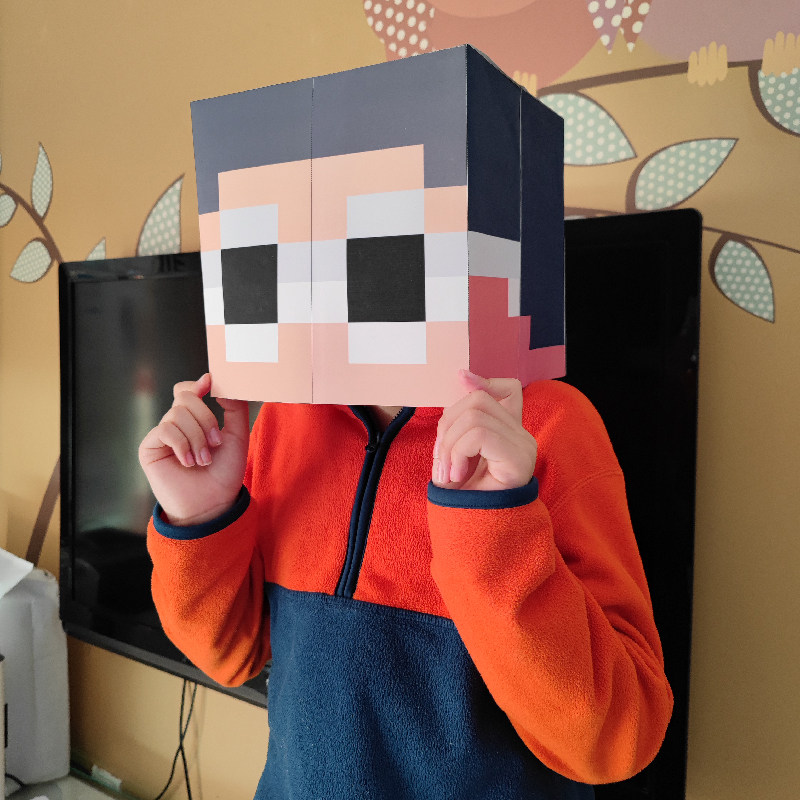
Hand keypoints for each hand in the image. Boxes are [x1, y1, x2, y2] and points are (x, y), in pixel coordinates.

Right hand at [138, 373, 249, 525]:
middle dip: (205, 418)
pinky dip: (182, 444)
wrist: (212, 504)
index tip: (211, 382)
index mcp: (195, 419)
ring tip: (203, 460)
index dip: (198, 384)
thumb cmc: (224, 473)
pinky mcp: (149, 448)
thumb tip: (216, 382)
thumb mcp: (237, 436)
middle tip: (216, 443)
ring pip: (177, 414)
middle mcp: (177, 424)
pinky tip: (188, 462)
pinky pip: (164, 430)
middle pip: (185, 397)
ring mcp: (162, 435)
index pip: (188, 390)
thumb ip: (234, 408)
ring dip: (196, 437)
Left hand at [432, 370, 536, 490]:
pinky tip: (458, 477)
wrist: (479, 538)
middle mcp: (522, 435)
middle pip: (478, 399)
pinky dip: (458, 453)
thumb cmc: (468, 500)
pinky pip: (478, 435)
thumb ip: (459, 422)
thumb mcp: (457, 454)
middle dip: (447, 426)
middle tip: (441, 463)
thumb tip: (461, 374)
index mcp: (509, 432)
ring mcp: (523, 445)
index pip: (510, 389)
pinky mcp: (518, 457)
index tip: (459, 378)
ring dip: (448, 446)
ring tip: (449, 474)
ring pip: (473, 417)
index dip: (484, 381)